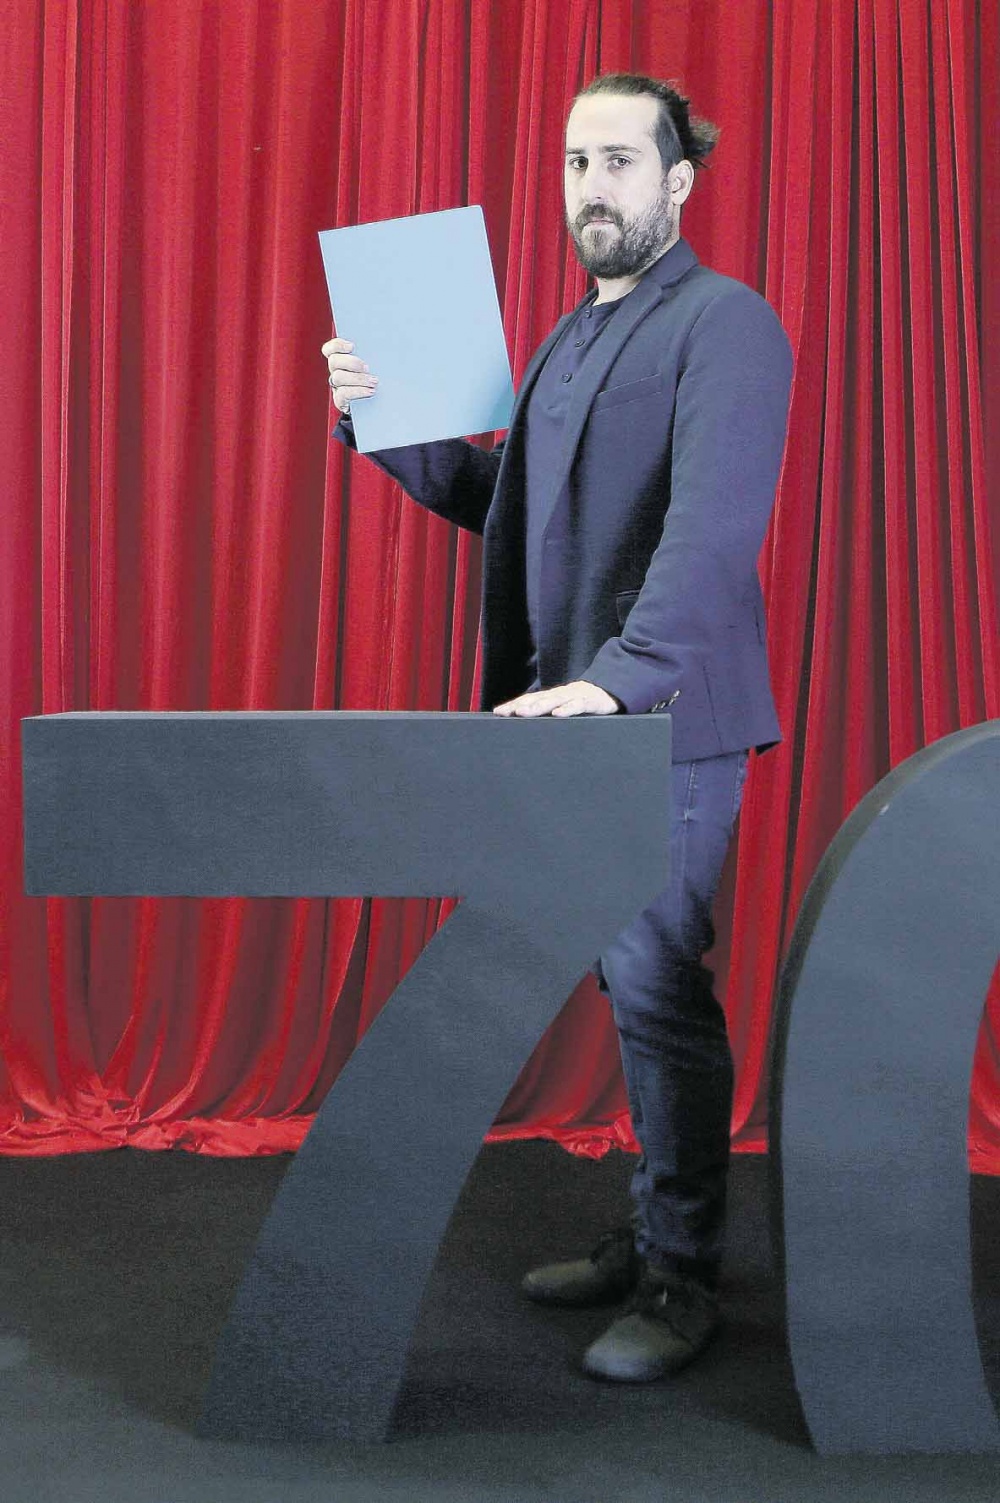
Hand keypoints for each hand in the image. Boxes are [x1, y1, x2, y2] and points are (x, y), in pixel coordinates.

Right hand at [321, 337, 378, 415]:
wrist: (383, 404)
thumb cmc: (381, 378)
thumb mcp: (379, 363)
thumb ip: (377, 353)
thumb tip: (387, 341)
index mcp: (343, 358)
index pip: (331, 348)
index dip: (337, 345)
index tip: (352, 346)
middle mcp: (337, 370)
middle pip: (334, 361)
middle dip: (351, 363)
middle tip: (367, 368)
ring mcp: (337, 386)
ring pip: (338, 378)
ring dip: (357, 379)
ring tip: (374, 382)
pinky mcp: (340, 401)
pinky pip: (343, 395)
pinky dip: (357, 392)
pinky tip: (370, 391)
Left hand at [492, 681, 621, 716]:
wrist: (613, 691)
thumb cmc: (585, 702)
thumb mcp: (566, 706)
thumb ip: (550, 712)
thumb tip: (529, 721)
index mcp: (554, 696)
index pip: (530, 699)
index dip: (514, 704)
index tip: (498, 712)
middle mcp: (561, 694)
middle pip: (538, 699)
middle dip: (521, 705)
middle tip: (505, 712)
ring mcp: (576, 696)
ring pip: (554, 700)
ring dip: (538, 706)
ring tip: (524, 712)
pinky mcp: (591, 701)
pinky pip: (578, 705)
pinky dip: (568, 709)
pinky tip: (558, 714)